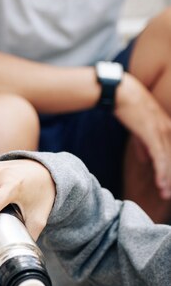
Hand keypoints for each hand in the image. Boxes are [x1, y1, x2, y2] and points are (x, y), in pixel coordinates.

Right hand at [114, 73, 170, 198]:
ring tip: (166, 194)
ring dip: (167, 179)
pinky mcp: (152, 134)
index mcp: (166, 127)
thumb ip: (143, 145)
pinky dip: (161, 172)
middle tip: (169, 194)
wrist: (119, 91)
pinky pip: (160, 158)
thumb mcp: (137, 127)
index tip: (169, 183)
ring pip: (168, 161)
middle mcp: (169, 129)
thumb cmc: (125, 104)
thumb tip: (146, 161)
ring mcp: (162, 132)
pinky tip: (161, 183)